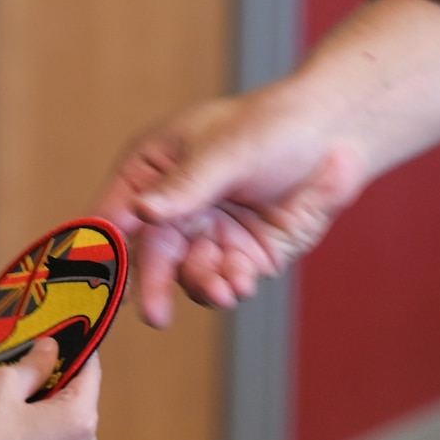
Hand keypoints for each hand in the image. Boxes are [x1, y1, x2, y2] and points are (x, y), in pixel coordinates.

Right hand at [95, 0, 439, 328]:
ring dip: (202, 285)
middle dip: (154, 285)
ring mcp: (207, 235)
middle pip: (149, 255)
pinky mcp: (240, 257)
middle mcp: (175, 207)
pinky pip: (225, 282)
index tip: (102, 277)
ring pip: (188, 276)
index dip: (105, 245)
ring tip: (225, 287)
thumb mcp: (228, 150)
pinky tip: (243, 278)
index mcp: (154, 169)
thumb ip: (187, 185)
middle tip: (154, 313)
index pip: (116, 212)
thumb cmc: (275, 126)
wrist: (337, 140)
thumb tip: (143, 211)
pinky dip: (231, 285)